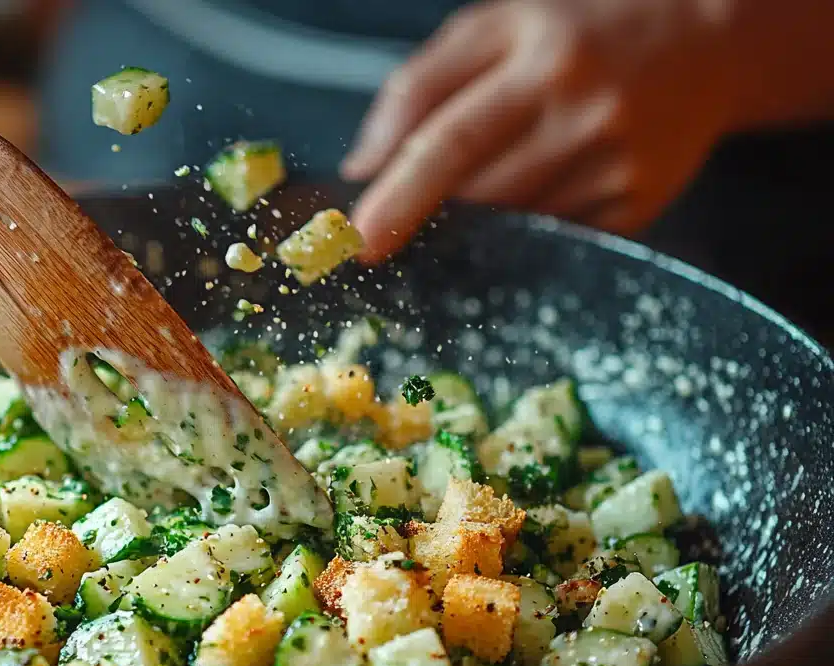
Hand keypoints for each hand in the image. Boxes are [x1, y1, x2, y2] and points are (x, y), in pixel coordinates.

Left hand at [341, 0, 739, 260]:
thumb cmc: (578, 30)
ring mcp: (617, 169)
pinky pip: (552, 238)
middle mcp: (584, 116)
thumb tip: (364, 168)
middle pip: (478, 196)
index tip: (359, 240)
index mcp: (542, 59)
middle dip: (428, 217)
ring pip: (511, 226)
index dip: (401, 196)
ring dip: (474, 226)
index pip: (453, 142)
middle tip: (391, 225)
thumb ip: (420, 87)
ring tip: (477, 192)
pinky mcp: (637, 207)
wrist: (706, 40)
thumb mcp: (497, 25)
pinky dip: (521, 230)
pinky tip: (528, 197)